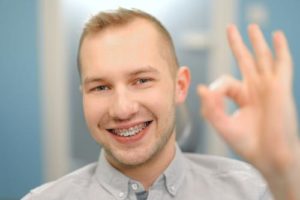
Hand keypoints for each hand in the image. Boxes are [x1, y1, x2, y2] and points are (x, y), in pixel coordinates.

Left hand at [197, 24, 299, 199]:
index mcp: (242, 97)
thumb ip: (210, 107)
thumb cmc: (247, 144)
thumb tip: (200, 88)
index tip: (211, 98)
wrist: (269, 157)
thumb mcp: (223, 125)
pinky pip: (282, 64)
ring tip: (251, 26)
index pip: (225, 82)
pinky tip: (277, 36)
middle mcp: (255, 89)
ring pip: (262, 58)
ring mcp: (268, 87)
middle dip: (237, 44)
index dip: (216, 88)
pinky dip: (280, 49)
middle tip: (230, 28)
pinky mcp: (280, 88)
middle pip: (244, 60)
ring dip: (256, 41)